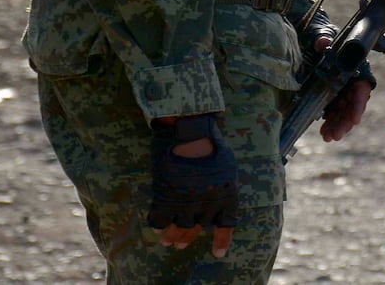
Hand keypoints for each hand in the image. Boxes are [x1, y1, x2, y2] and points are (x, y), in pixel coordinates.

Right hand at [148, 114, 237, 258]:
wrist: (188, 130)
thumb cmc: (210, 142)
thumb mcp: (226, 163)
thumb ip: (223, 184)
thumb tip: (220, 200)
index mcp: (227, 194)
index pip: (226, 224)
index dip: (222, 241)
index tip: (218, 255)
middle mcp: (208, 203)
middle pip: (197, 229)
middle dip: (188, 238)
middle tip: (182, 244)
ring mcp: (186, 203)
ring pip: (179, 230)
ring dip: (173, 237)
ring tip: (169, 241)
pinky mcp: (166, 199)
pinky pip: (160, 222)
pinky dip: (158, 226)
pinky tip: (158, 228)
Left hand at [314, 36, 372, 141]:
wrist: (315, 41)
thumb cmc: (323, 37)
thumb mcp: (323, 35)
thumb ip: (323, 38)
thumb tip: (322, 42)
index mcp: (354, 67)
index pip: (362, 87)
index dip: (359, 103)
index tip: (355, 119)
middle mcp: (351, 81)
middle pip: (354, 105)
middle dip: (346, 121)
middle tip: (336, 134)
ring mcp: (342, 90)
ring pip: (345, 112)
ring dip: (338, 126)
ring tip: (328, 137)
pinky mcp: (333, 97)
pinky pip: (335, 113)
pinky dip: (330, 123)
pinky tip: (323, 132)